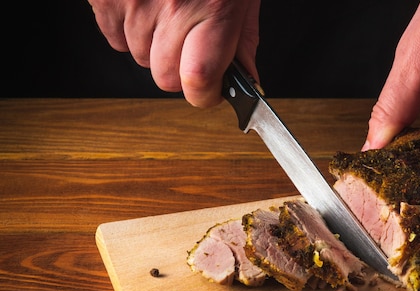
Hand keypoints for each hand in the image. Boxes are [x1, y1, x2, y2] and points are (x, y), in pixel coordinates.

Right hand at [88, 0, 259, 106]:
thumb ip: (244, 38)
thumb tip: (247, 80)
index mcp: (213, 7)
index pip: (198, 79)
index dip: (204, 93)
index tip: (209, 91)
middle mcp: (171, 5)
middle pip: (164, 77)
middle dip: (179, 69)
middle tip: (189, 41)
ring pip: (138, 57)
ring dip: (153, 44)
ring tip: (167, 8)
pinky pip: (113, 37)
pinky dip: (128, 28)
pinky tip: (145, 3)